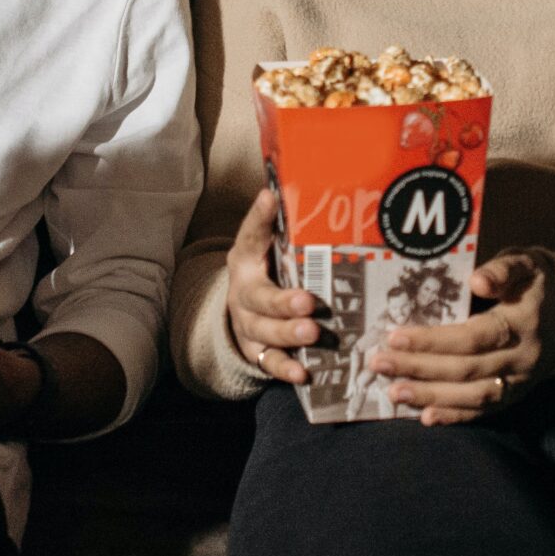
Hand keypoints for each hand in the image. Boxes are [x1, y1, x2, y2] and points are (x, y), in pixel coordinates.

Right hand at [223, 186, 319, 385]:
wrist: (244, 307)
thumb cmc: (269, 268)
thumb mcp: (271, 245)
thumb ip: (283, 222)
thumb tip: (298, 182)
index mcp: (247, 257)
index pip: (251, 234)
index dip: (259, 217)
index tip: (270, 197)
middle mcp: (242, 291)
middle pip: (258, 298)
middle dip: (282, 302)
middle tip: (308, 302)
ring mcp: (247, 323)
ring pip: (263, 331)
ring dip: (287, 333)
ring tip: (311, 333)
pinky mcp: (254, 350)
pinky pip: (268, 362)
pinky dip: (285, 369)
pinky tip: (304, 373)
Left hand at [371, 249, 554, 426]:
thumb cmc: (536, 283)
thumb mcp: (524, 263)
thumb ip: (502, 269)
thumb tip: (477, 280)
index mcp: (521, 323)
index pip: (473, 337)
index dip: (433, 340)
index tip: (395, 337)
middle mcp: (521, 358)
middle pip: (466, 370)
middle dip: (420, 369)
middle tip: (379, 364)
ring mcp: (520, 382)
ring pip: (473, 397)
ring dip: (431, 397)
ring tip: (394, 392)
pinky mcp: (516, 397)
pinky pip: (484, 412)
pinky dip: (454, 417)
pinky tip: (425, 417)